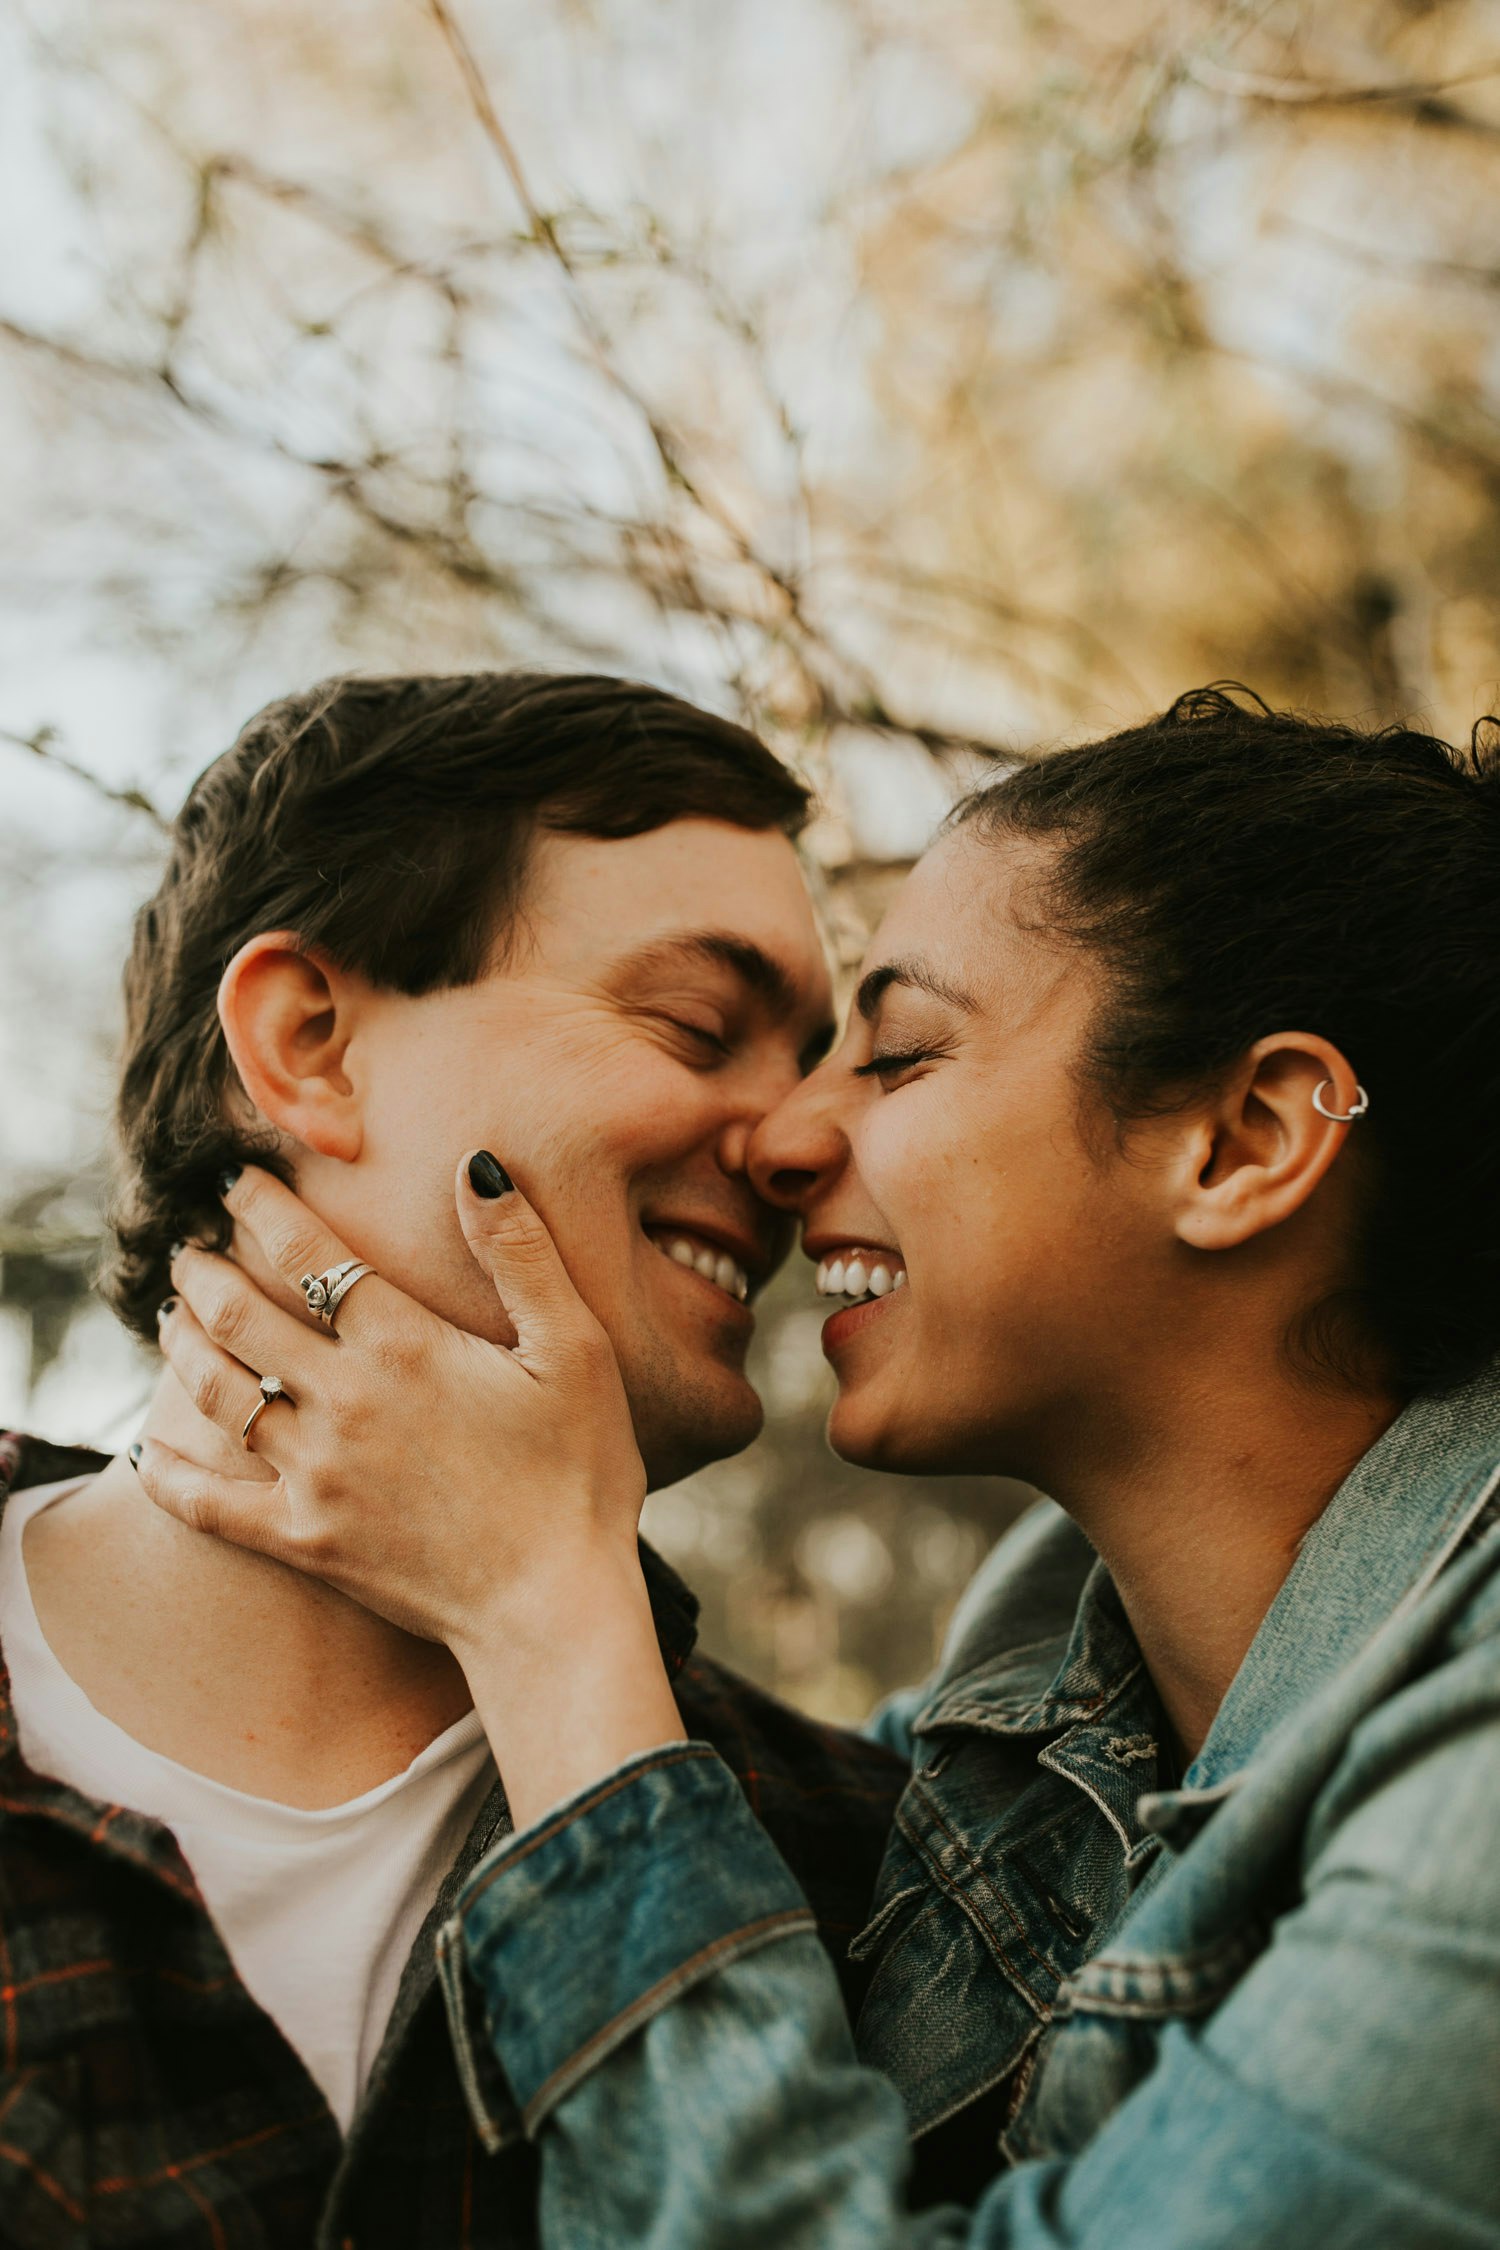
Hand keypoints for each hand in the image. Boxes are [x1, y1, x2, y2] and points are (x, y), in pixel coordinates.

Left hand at [142, 1158, 684, 1822]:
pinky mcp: (301, 1540)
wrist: (554, 1607)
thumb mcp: (574, 1348)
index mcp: (403, 1343)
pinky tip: (146, 1451)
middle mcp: (341, 1400)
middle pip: (240, 1316)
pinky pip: (206, 1503)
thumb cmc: (580, 1472)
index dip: (261, 1208)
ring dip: (182, 1345)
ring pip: (215, 1393)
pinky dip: (166, 1474)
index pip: (307, 1253)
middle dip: (204, 1270)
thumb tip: (475, 1166)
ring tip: (170, 1316)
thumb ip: (521, 1251)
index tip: (235, 1182)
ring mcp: (313, 1474)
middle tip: (189, 1249)